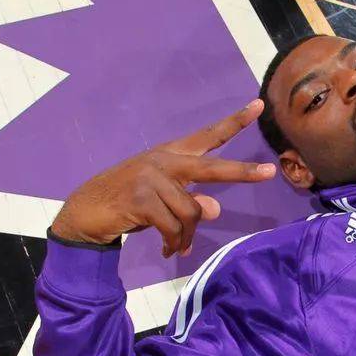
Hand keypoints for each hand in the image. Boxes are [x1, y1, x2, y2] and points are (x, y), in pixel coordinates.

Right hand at [51, 99, 275, 257]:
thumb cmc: (129, 203)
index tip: (258, 105)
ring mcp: (151, 177)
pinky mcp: (140, 198)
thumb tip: (213, 209)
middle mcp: (164, 160)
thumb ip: (191, 200)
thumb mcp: (164, 201)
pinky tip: (169, 250)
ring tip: (179, 247)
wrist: (85, 211)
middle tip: (270, 172)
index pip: (208, 135)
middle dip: (241, 172)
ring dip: (187, 237)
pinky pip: (173, 227)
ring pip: (191, 212)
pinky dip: (175, 243)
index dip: (234, 122)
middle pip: (211, 166)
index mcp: (171, 154)